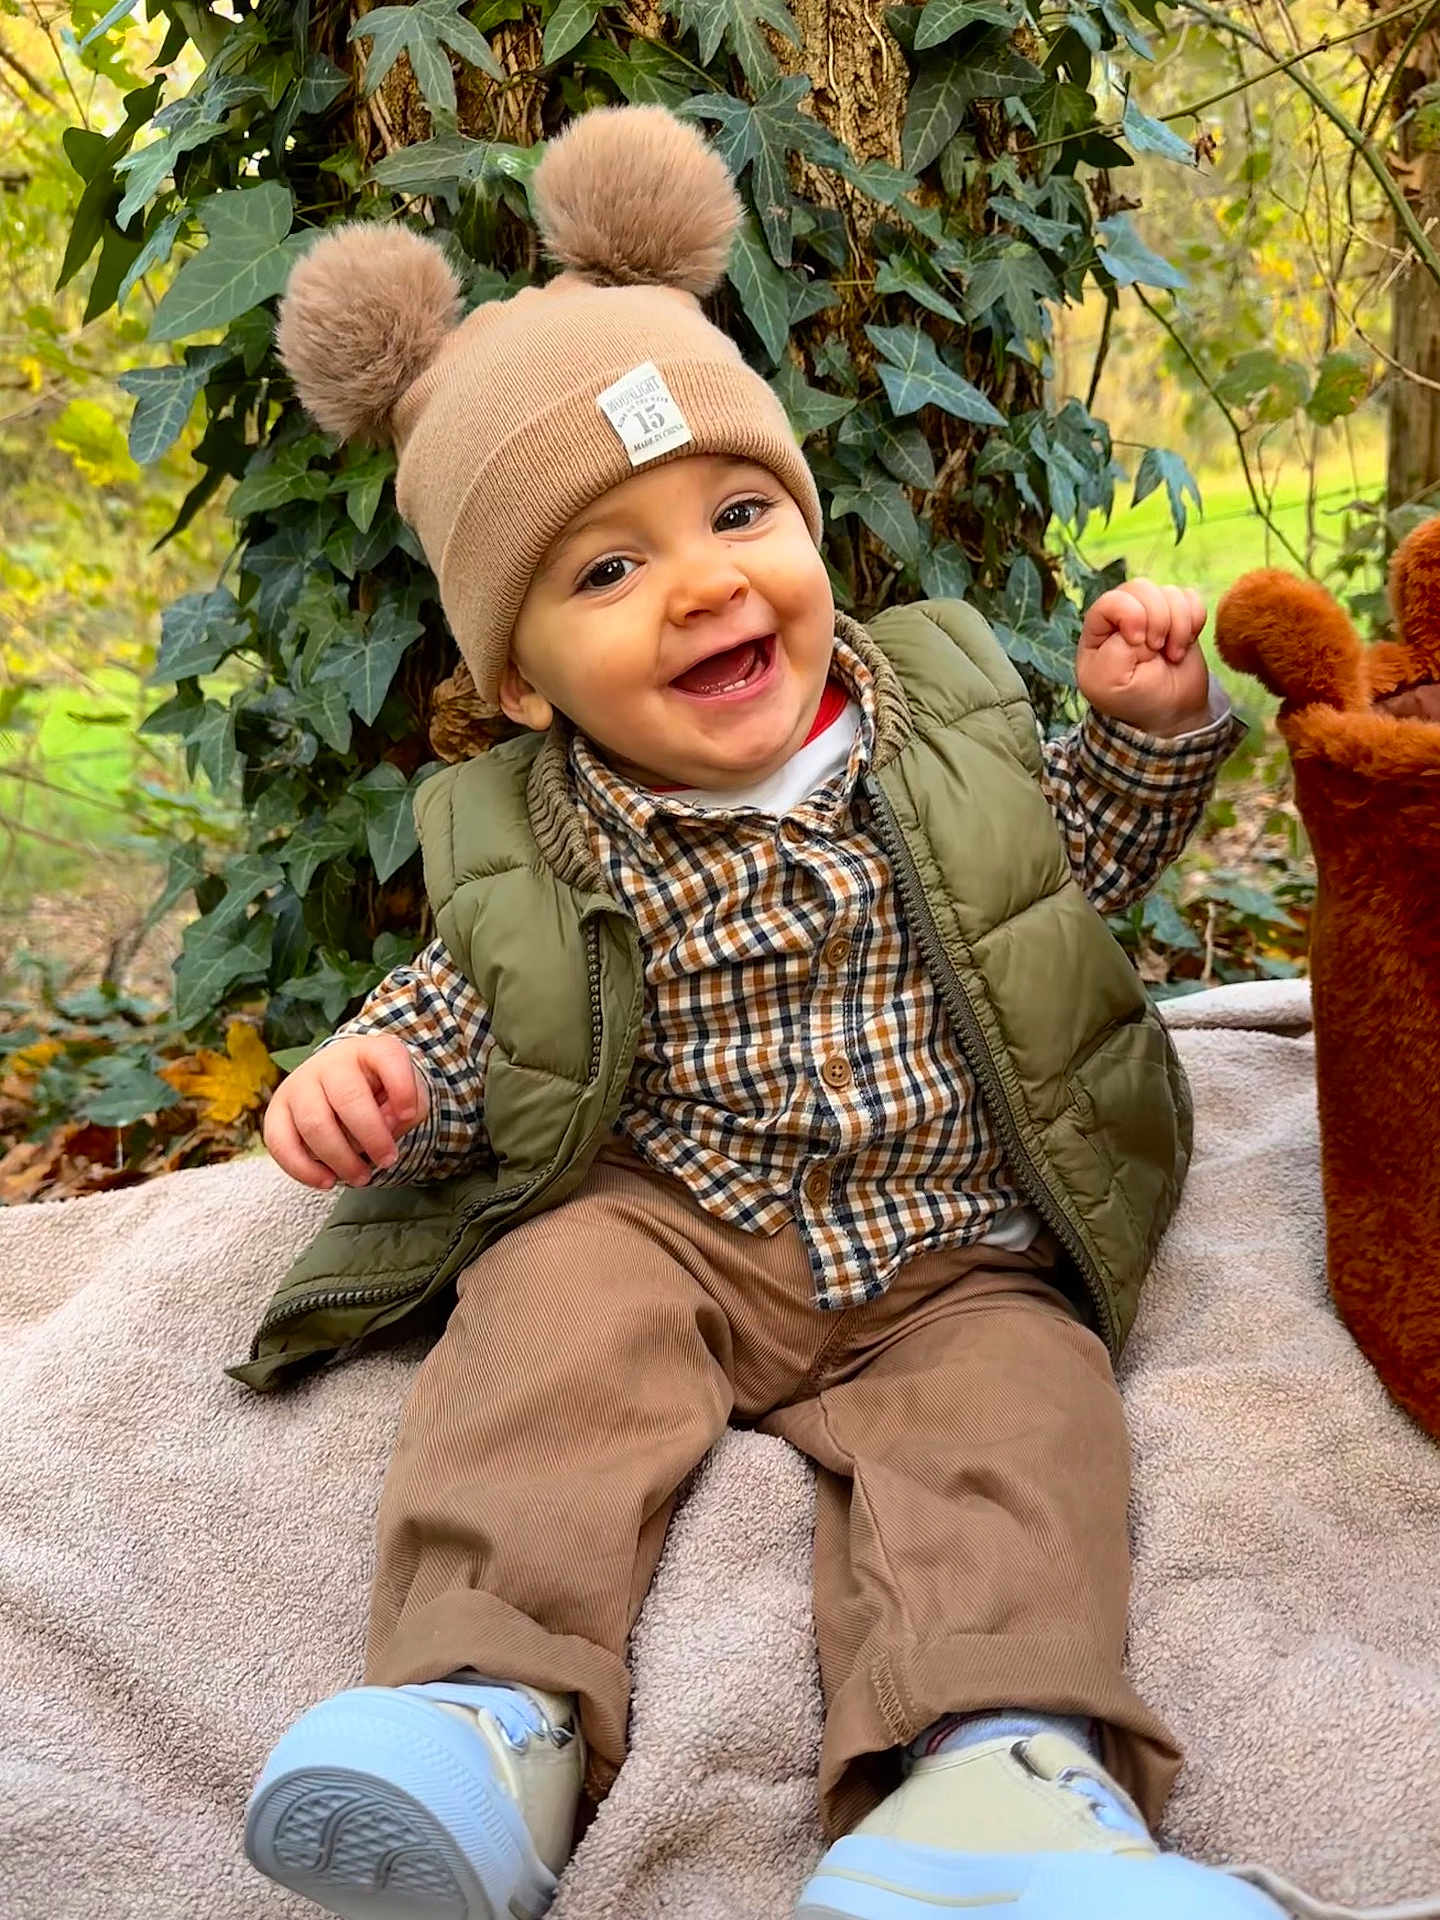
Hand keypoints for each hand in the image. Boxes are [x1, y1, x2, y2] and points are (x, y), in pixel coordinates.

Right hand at [263, 1032, 428, 1190]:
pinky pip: (280, 1143)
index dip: (402, 1087)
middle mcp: (330, 1062)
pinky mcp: (277, 1110)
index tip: (408, 1114)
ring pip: (314, 1124)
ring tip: (360, 1176)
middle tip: (387, 1160)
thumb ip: (409, 1108)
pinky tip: (327, 1180)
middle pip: (348, 1098)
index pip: (387, 1057)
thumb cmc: (379, 1092)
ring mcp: (299, 1084)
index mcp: (368, 1050)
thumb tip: (386, 1127)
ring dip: (340, 1159)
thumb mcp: (407, 1095)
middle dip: (372, 1137)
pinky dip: (303, 1169)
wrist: (340, 1085)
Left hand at [1078, 578, 1211, 736]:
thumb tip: (1140, 620)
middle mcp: (1122, 617)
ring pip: (1169, 592)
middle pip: (1141, 588)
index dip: (1131, 614)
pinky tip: (1185, 643)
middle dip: (1159, 619)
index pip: (1111, 600)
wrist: (1172, 713)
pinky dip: (1194, 618)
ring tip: (1173, 654)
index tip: (1140, 643)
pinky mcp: (1178, 616)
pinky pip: (1190, 597)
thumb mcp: (1110, 682)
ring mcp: (1152, 614)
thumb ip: (1116, 647)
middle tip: (1158, 649)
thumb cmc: (1136, 700)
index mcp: (1097, 632)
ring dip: (1179, 624)